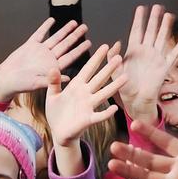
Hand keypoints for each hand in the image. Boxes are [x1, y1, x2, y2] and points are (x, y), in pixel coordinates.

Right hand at [0, 18, 88, 103]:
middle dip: (75, 36)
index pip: (70, 57)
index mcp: (53, 67)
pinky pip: (39, 34)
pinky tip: (52, 20)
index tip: (89, 43)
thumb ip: (52, 79)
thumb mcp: (38, 84)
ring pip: (55, 38)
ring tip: (74, 22)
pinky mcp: (30, 45)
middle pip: (65, 45)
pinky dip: (45, 27)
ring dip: (64, 30)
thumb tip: (69, 79)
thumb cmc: (22, 84)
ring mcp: (40, 50)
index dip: (79, 50)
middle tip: (85, 28)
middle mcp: (48, 57)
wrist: (7, 78)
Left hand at [45, 44, 123, 176]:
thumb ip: (53, 82)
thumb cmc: (56, 113)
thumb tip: (52, 68)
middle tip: (119, 57)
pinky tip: (114, 108)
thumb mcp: (52, 95)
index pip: (88, 69)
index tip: (105, 47)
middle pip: (99, 79)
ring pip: (103, 94)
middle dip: (108, 69)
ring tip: (125, 78)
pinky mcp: (88, 120)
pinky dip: (106, 113)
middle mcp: (85, 94)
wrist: (58, 132)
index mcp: (76, 86)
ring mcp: (88, 107)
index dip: (96, 58)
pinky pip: (99, 116)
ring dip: (114, 87)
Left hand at [117, 5, 177, 124]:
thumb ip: (112, 59)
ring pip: (162, 40)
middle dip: (154, 19)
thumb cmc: (124, 88)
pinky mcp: (163, 69)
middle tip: (158, 6)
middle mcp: (146, 52)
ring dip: (165, 28)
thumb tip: (115, 44)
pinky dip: (177, 50)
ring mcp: (155, 59)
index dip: (139, 20)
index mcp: (133, 52)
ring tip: (169, 15)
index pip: (137, 31)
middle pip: (151, 32)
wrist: (136, 102)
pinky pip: (172, 57)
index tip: (141, 7)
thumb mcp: (114, 73)